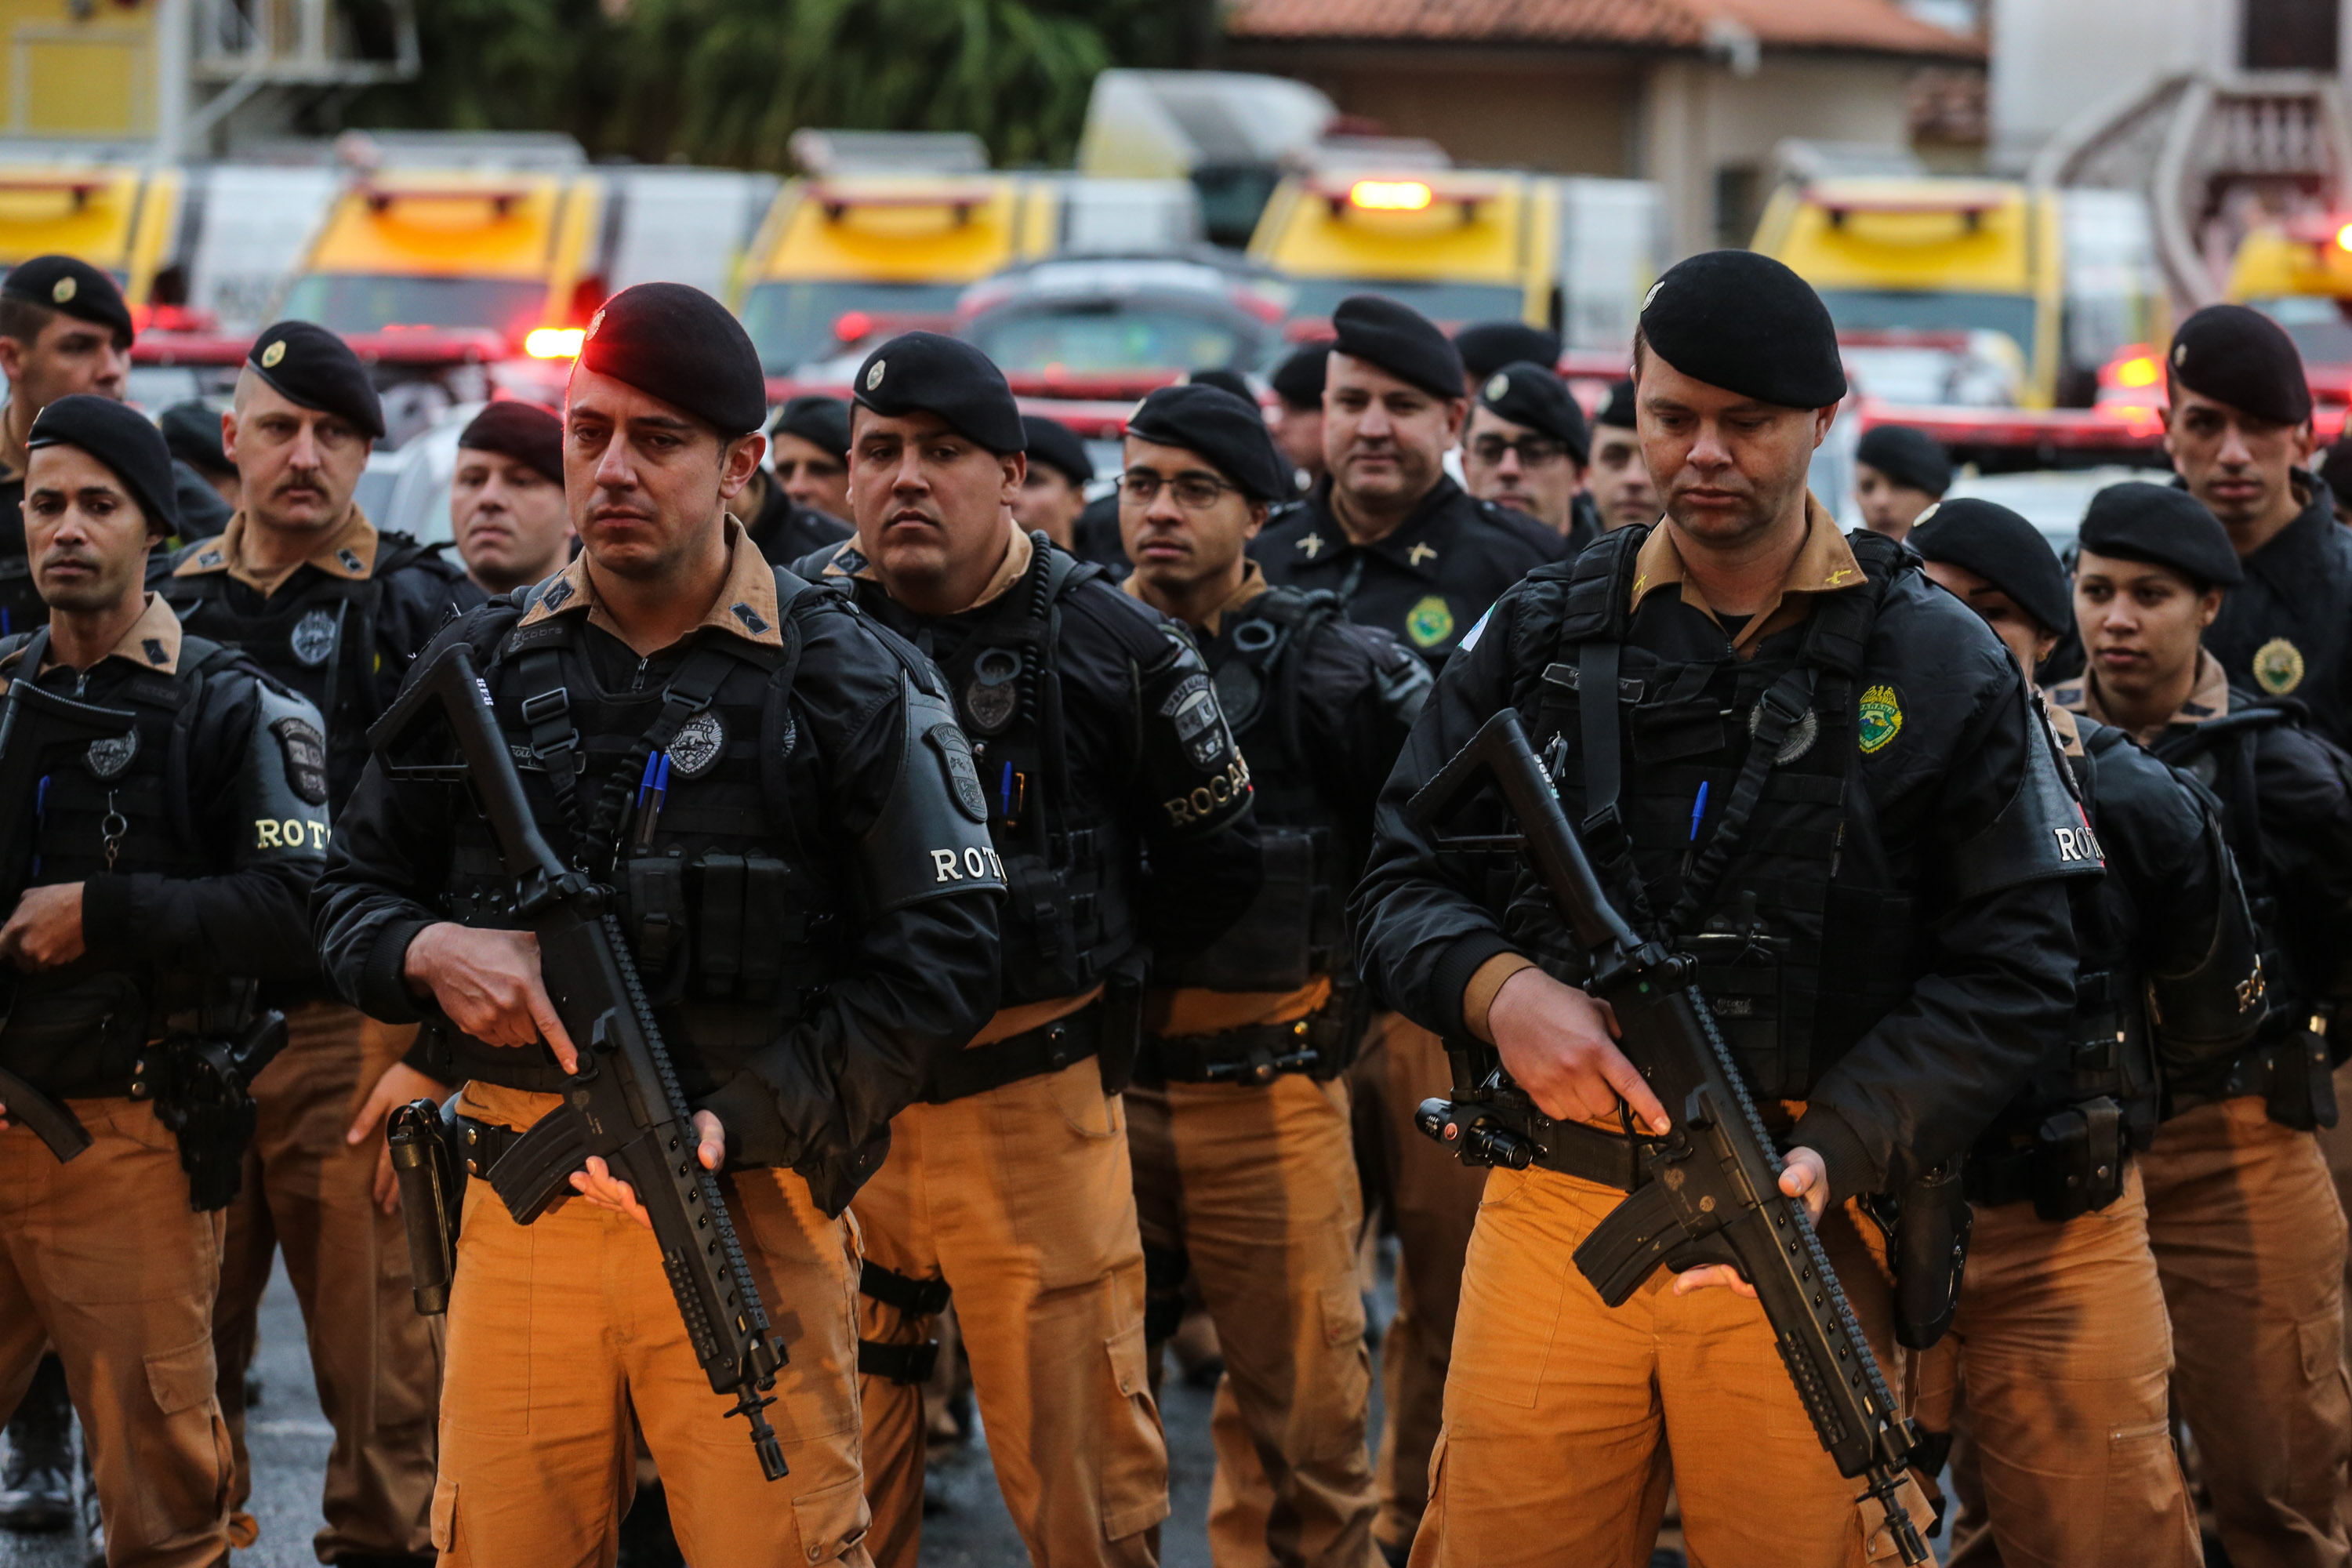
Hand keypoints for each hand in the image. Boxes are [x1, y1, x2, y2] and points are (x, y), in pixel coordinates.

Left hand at [0, 884, 84, 971]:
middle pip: (18, 964)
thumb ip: (16, 914)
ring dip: (40, 959)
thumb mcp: (29, 896)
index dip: (3, 952)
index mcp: (13, 932)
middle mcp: (25, 950)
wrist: (91, 907)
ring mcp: (44, 958)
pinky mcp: (61, 962)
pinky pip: (53, 964)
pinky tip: (63, 943)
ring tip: (51, 944)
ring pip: (36, 966)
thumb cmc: (59, 897)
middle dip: (24, 957)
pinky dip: (56, 957)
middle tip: (35, 944)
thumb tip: (15, 922)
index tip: (8, 951)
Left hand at [345, 1060, 452, 1213]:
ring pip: (413, 1163)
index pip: (386, 1164)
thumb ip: (366, 1118)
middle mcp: (410, 1135)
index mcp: (395, 1130)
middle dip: (393, 1191)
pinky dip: (418, 1166)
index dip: (381, 1183)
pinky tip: (417, 1172)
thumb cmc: (403, 1078)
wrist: (432, 1066)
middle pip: (401, 1169)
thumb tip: (351, 1141)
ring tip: (401, 1200)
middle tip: (388, 1210)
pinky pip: (422, 1153)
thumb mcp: (379, 1095)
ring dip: (405, 1183)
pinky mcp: (431, 1126)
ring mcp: (423, 1132)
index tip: (377, 1200)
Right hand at [402, 923, 576, 1070]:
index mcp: (526, 987)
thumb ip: (546, 956)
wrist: (444, 954)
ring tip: (504, 1005)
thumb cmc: (483, 946)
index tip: (573, 1065)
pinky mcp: (471, 1026)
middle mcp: (508, 1006)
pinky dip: (497, 1032)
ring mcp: (487, 1019)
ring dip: (514, 1030)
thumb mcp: (523, 942)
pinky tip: (491, 1011)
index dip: (564, 1047)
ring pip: (513, 1040)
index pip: (549, 1024)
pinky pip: (494, 1041)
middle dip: (532, 1025)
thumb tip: (566, 964)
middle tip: (523, 1005)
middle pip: (531, 1035)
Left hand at [568, 1110, 726, 1228]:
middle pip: (627, 1206)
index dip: (633, 1204)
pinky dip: (597, 1191)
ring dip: (595, 1191)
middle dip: (604, 1190)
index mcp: (679, 1192)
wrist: (703, 1126)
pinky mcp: (637, 1182)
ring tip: (578, 1177)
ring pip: (616, 1202)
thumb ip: (713, 1146)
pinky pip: (614, 1195)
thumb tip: (707, 1156)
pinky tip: (584, 1184)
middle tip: (591, 1167)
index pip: (653, 1211)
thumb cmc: (708, 1135)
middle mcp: (660, 1197)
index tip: (621, 1187)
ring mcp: (646, 1192)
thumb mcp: (714, 1136)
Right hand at [1487, 966, 1668, 1133]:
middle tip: (1600, 1078)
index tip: (1662, 1124)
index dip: (1650, 1108)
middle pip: (1606, 1107)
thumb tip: (1636, 1052)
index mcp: (1595, 1047)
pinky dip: (1565, 1106)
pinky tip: (1562, 1086)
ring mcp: (1553, 1081)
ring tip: (1578, 1080)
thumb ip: (1619, 1030)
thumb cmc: (1553, 1003)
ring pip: (1584, 1114)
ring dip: (1586, 1103)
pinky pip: (1559, 1115)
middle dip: (1609, 1096)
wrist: (1513, 1002)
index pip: (1630, 1085)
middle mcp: (1575, 1068)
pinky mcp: (1534, 1089)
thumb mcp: (1596, 1009)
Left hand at [1672, 1147, 1829, 1297]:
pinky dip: (1704, 1258)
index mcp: (1788, 1239)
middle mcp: (1769, 1245)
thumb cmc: (1807, 1173)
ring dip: (1704, 1274)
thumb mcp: (1809, 1169)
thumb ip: (1803, 1174)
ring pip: (1729, 1265)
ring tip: (1679, 1283)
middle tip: (1684, 1284)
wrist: (1798, 1166)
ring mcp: (1754, 1240)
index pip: (1769, 1270)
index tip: (1727, 1270)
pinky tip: (1685, 1263)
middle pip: (1742, 1274)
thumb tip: (1788, 1184)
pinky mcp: (1741, 1230)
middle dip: (1712, 1279)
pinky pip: (1722, 1249)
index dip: (1748, 1279)